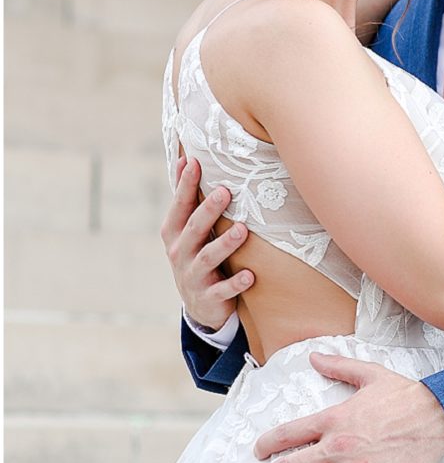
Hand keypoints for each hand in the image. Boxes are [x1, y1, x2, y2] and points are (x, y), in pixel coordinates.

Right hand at [160, 155, 254, 331]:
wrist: (198, 305)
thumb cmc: (196, 254)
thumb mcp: (186, 228)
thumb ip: (187, 198)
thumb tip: (186, 158)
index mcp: (174, 233)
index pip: (180, 206)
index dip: (185, 185)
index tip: (195, 162)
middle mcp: (180, 252)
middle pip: (194, 228)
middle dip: (208, 210)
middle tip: (226, 191)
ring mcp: (193, 275)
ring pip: (209, 257)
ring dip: (225, 243)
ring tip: (242, 230)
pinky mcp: (209, 296)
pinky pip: (223, 290)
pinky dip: (236, 283)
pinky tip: (251, 275)